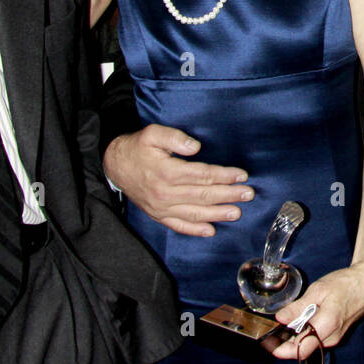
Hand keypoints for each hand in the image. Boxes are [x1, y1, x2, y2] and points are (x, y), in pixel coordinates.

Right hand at [101, 124, 253, 236]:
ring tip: (236, 212)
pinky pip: (178, 226)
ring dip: (217, 213)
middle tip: (248, 194)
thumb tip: (195, 146)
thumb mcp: (152, 133)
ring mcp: (161, 207)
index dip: (224, 175)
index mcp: (166, 172)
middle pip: (203, 195)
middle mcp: (165, 193)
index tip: (241, 175)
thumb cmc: (137, 147)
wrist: (115, 166)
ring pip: (194, 213)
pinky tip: (210, 230)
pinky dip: (195, 230)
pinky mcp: (158, 215)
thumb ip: (174, 137)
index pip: (202, 175)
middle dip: (228, 194)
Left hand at [270, 263, 363, 361]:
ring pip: (310, 345)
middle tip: (272, 333)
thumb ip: (298, 307)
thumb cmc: (345, 284)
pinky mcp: (337, 333)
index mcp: (326, 326)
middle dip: (286, 344)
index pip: (300, 349)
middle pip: (303, 349)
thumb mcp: (318, 290)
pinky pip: (318, 339)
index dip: (282, 350)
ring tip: (284, 325)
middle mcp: (331, 337)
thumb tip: (281, 318)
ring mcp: (335, 337)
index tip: (269, 344)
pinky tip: (300, 322)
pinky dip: (306, 334)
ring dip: (296, 339)